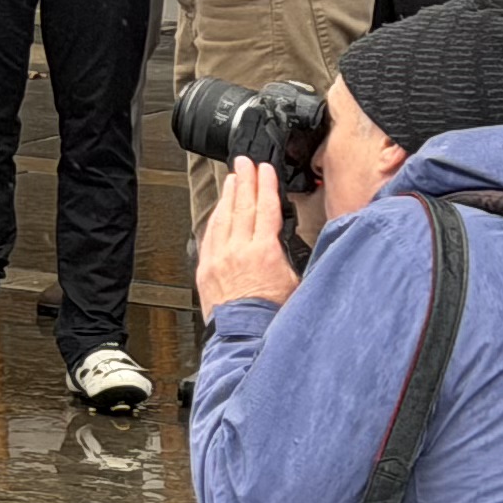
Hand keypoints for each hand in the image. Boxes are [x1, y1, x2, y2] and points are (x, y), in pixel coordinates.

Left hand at [194, 154, 300, 316]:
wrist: (245, 340)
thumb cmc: (273, 318)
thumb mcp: (297, 284)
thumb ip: (292, 258)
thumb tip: (291, 243)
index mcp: (264, 252)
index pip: (266, 209)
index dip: (266, 186)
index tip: (265, 169)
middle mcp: (238, 251)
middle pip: (242, 207)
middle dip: (245, 181)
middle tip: (245, 162)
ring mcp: (219, 259)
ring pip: (223, 218)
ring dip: (228, 196)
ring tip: (233, 179)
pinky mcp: (206, 269)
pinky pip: (209, 236)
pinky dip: (215, 219)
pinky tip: (218, 211)